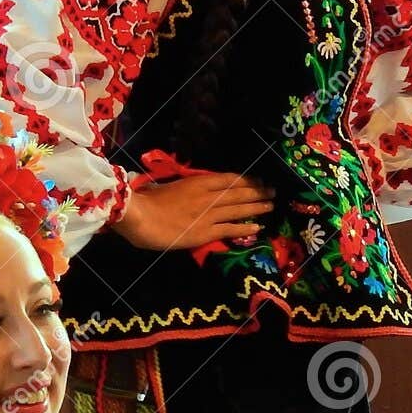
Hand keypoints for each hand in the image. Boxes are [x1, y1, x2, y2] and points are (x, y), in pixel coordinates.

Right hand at [112, 172, 275, 251]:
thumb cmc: (146, 200)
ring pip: (238, 209)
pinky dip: (245, 228)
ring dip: (256, 207)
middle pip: (238, 193)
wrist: (139, 215)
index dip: (245, 180)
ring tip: (270, 206)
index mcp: (197, 182)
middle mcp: (207, 197)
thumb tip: (188, 189)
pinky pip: (230, 229)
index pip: (228, 179)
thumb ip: (183, 187)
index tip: (257, 180)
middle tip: (272, 191)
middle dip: (257, 191)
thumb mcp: (167, 186)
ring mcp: (208, 215)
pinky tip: (257, 228)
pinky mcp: (205, 233)